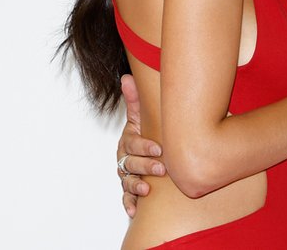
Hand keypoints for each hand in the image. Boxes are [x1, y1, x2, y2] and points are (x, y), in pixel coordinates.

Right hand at [117, 74, 165, 217]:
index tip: (160, 148)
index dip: (145, 147)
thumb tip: (126, 77)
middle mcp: (125, 159)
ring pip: (127, 182)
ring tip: (147, 190)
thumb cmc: (148, 131)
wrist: (153, 150)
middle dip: (145, 167)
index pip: (132, 144)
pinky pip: (126, 198)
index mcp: (127, 141)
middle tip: (162, 169)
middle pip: (130, 164)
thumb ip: (136, 99)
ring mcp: (127, 175)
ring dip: (136, 187)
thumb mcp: (142, 116)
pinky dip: (129, 204)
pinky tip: (134, 210)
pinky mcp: (130, 190)